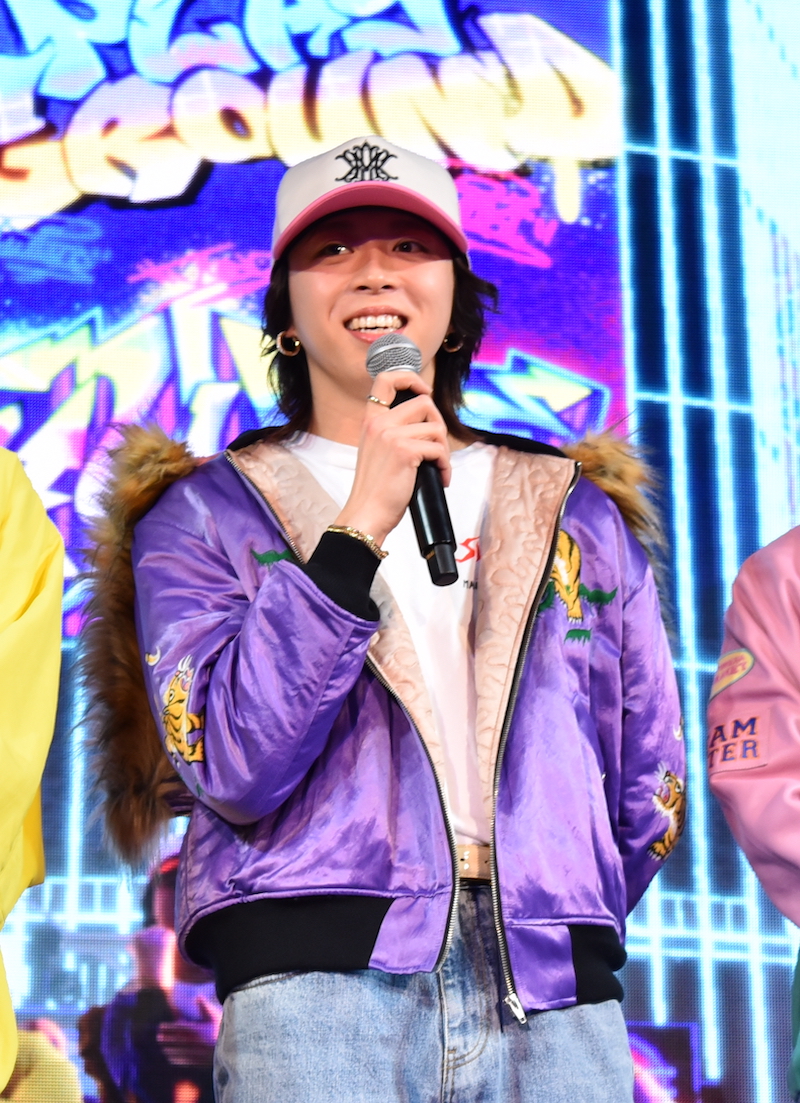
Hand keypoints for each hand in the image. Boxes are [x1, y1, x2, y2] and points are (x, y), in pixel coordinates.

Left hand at [156, 996, 220, 1066]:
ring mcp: (199, 1053)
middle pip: (179, 1040)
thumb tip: (198, 996)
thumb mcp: (215, 1014)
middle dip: (168, 1038)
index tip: (160, 1026)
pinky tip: (172, 1058)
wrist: (234, 1044)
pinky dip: (178, 1059)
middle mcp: (197, 1042)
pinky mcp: (202, 1061)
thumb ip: (204, 1006)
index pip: (180, 1028)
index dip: (169, 1027)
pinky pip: (187, 1061)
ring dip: (171, 1049)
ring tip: (163, 1047)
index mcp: (199, 1030)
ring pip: (181, 1051)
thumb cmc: (224, 1026)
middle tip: (158, 1037)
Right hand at [334, 370, 450, 545]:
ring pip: (436, 427)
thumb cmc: (375, 489)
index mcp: (370, 421)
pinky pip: (438, 449)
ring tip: (438, 467)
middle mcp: (379, 423)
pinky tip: (440, 478)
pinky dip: (445, 465)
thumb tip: (427, 425)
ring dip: (444, 450)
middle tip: (437, 449)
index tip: (424, 392)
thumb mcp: (377, 452)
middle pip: (424, 403)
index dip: (410, 378)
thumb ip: (393, 433)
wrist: (367, 513)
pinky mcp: (404, 451)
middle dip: (438, 426)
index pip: (386, 380)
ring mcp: (391, 436)